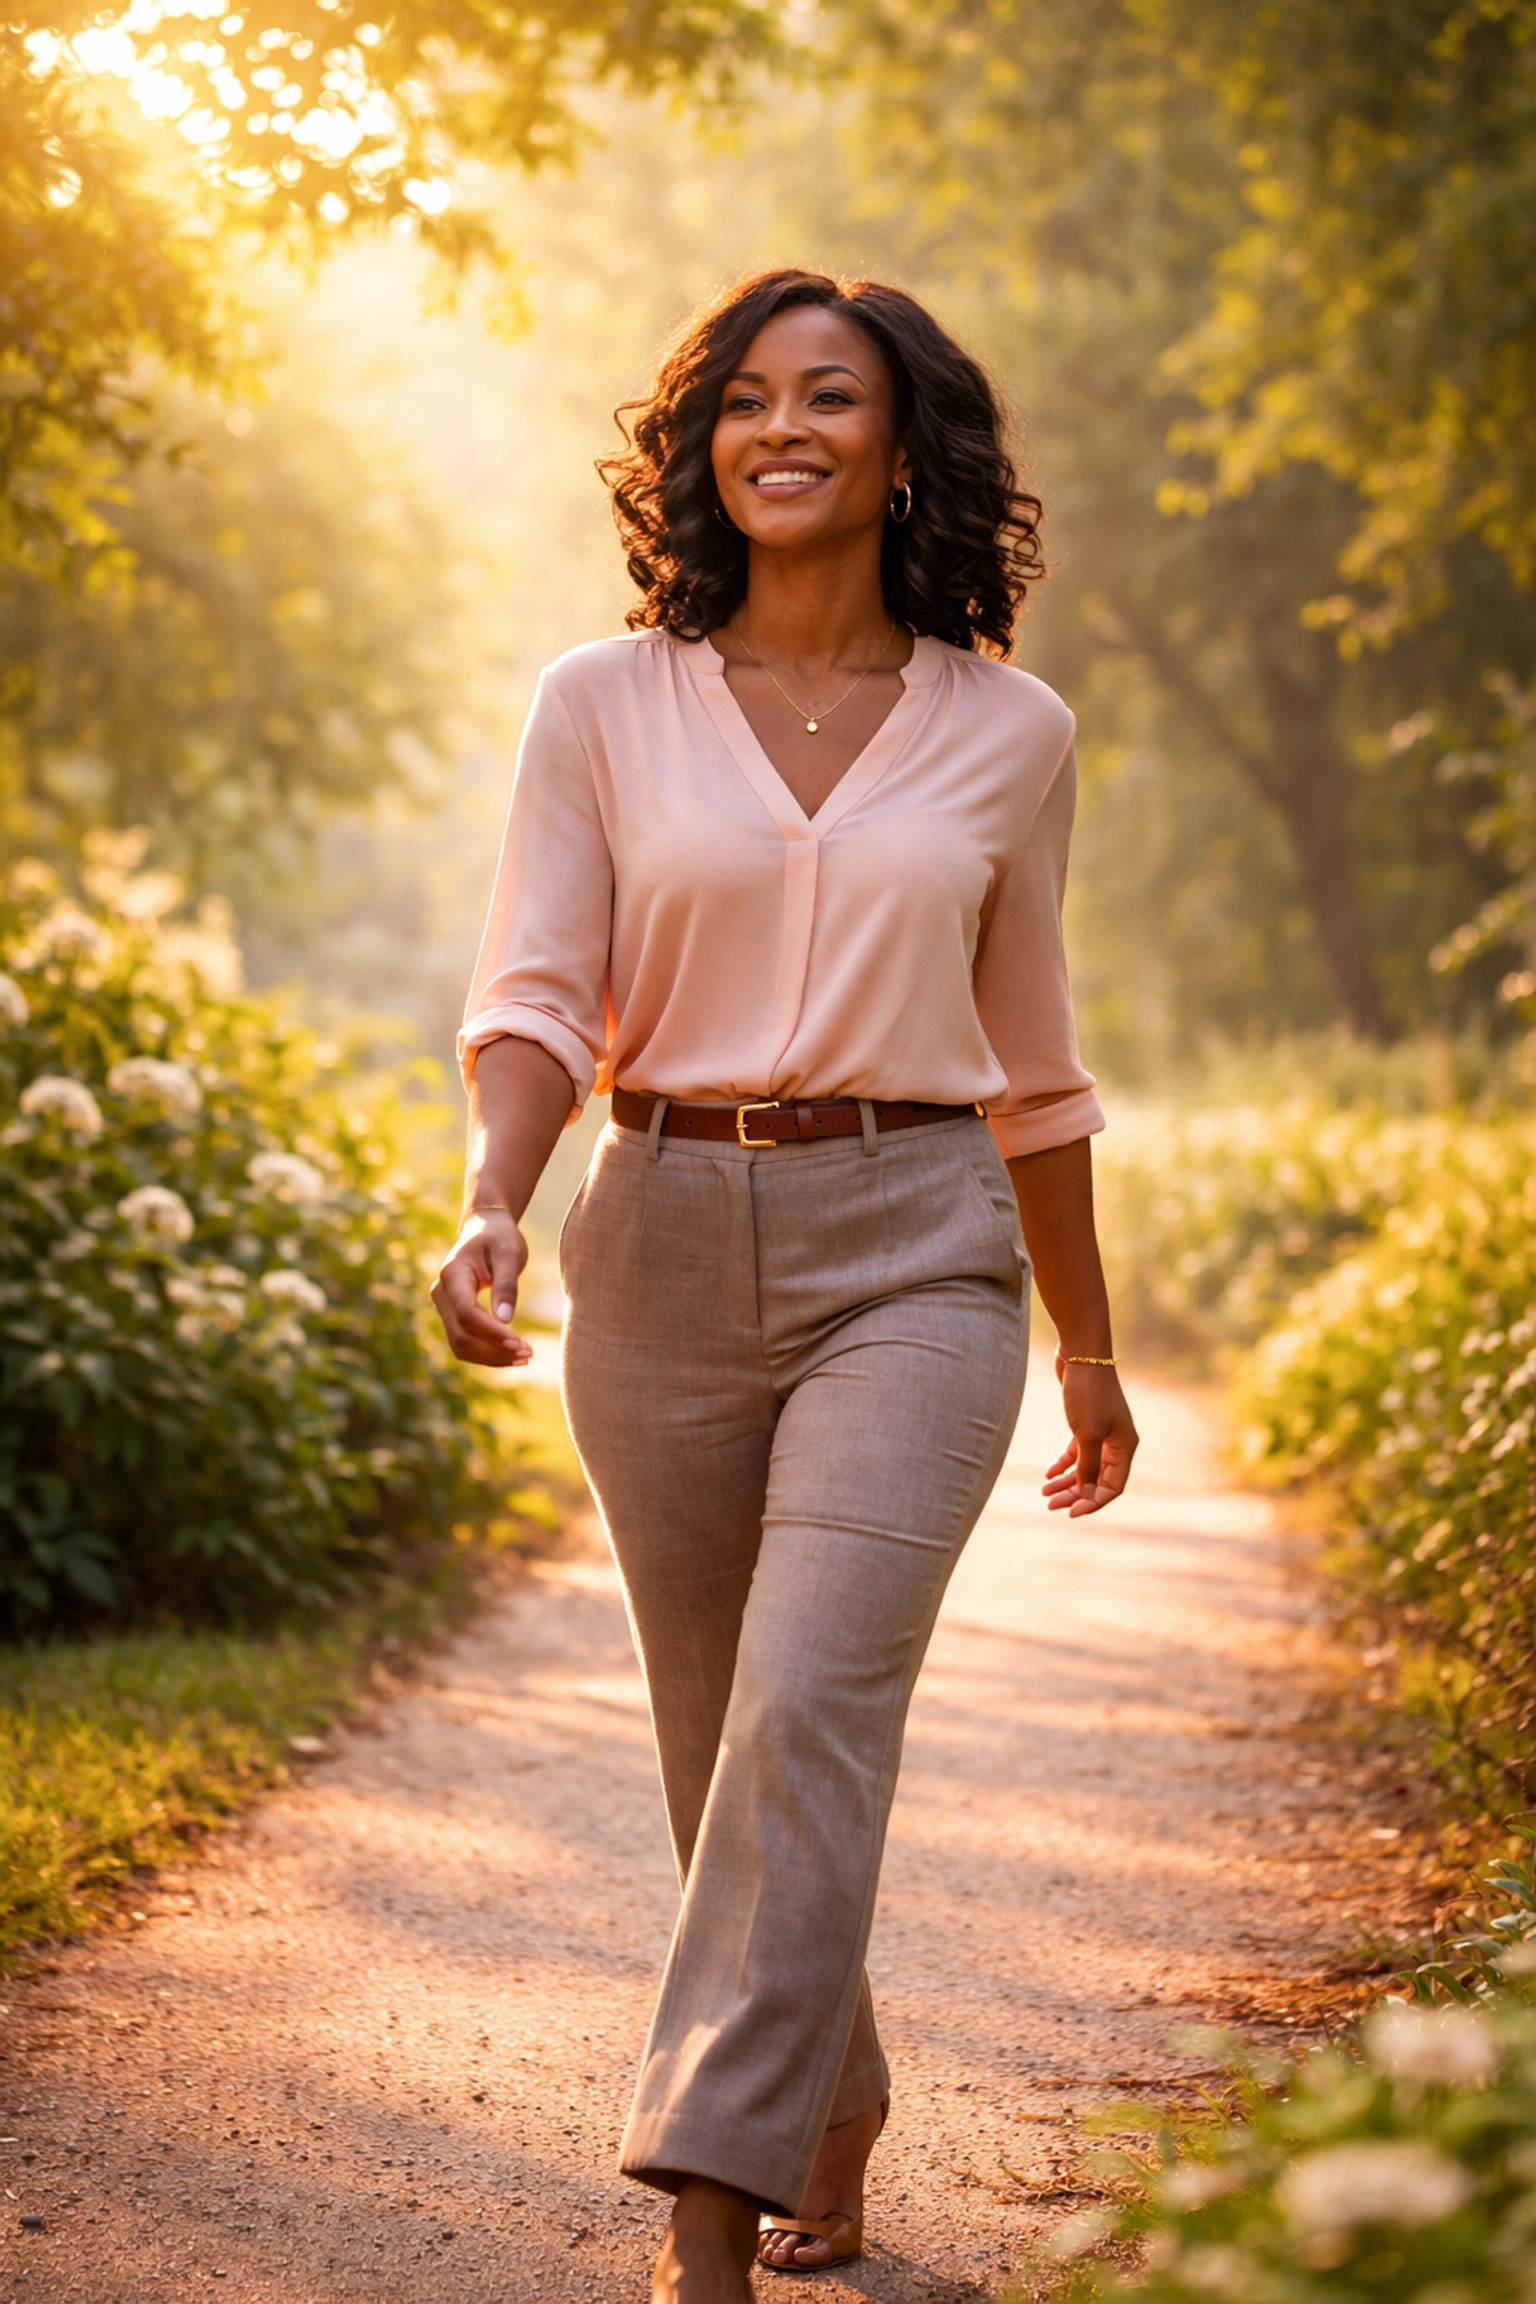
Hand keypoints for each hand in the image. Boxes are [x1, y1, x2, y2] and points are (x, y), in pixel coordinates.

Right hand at [430, 1210, 533, 1367]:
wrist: (486, 1229)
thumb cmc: (500, 1238)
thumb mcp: (509, 1253)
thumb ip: (506, 1286)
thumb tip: (505, 1321)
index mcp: (452, 1274)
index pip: (467, 1313)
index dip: (491, 1332)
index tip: (519, 1343)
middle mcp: (441, 1292)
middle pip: (461, 1335)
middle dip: (494, 1350)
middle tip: (529, 1353)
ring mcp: (444, 1306)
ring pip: (460, 1345)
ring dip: (491, 1357)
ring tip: (525, 1357)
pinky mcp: (453, 1316)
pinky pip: (465, 1342)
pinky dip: (487, 1353)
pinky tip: (513, 1355)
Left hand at [1042, 1357, 1137, 1515]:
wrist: (1080, 1353)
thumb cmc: (1088, 1393)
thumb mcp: (1087, 1435)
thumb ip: (1088, 1467)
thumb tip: (1087, 1495)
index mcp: (1125, 1447)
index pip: (1113, 1486)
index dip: (1093, 1502)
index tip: (1070, 1512)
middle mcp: (1117, 1442)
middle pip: (1098, 1479)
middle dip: (1075, 1493)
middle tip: (1051, 1504)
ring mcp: (1101, 1431)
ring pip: (1085, 1466)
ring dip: (1067, 1481)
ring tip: (1045, 1493)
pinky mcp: (1086, 1421)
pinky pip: (1076, 1451)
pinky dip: (1063, 1463)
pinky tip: (1048, 1472)